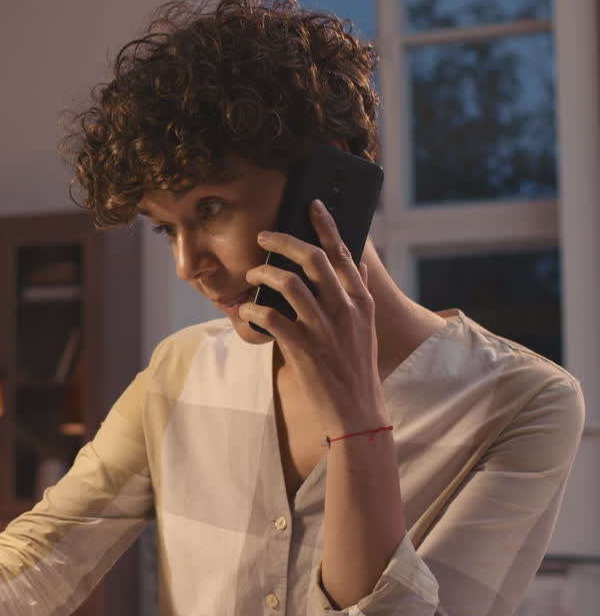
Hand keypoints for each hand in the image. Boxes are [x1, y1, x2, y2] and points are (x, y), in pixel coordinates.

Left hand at [239, 199, 387, 435]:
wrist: (357, 410)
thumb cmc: (357, 367)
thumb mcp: (367, 327)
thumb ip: (360, 294)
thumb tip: (357, 266)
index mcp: (361, 301)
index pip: (342, 253)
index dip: (325, 225)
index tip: (311, 204)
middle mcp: (344, 310)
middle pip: (312, 259)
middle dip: (283, 242)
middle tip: (263, 236)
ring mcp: (323, 329)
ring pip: (289, 284)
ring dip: (263, 274)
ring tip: (252, 276)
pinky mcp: (302, 349)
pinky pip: (271, 318)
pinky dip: (254, 310)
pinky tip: (248, 310)